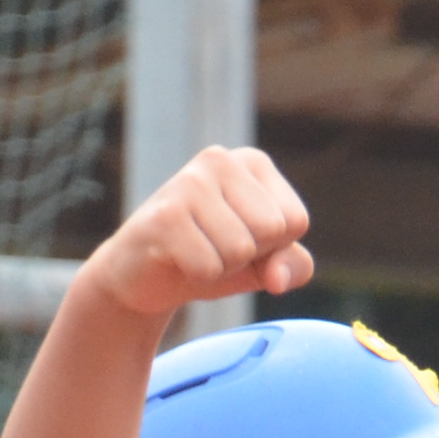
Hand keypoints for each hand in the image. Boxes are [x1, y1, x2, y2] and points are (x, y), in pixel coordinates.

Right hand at [82, 146, 314, 320]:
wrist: (143, 277)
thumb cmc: (211, 259)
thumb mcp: (265, 264)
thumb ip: (294, 267)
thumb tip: (276, 278)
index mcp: (252, 161)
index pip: (295, 220)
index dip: (273, 247)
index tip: (240, 239)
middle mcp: (220, 159)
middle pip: (272, 231)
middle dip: (247, 256)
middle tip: (213, 247)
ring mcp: (189, 182)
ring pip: (240, 250)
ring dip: (221, 267)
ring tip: (195, 251)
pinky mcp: (165, 215)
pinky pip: (209, 267)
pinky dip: (197, 276)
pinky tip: (176, 259)